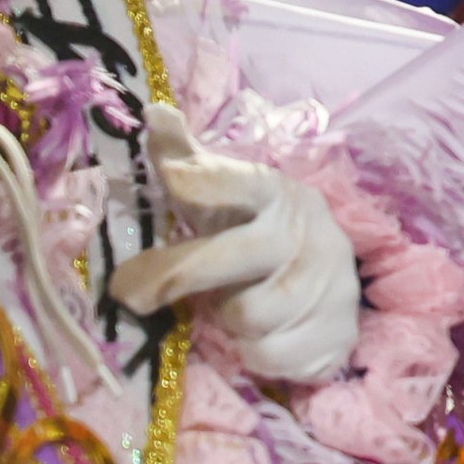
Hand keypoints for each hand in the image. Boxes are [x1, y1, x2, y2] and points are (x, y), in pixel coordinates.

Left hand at [110, 101, 363, 382]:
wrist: (333, 288)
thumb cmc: (258, 235)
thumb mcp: (227, 199)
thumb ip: (188, 161)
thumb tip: (151, 110)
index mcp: (276, 195)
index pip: (243, 182)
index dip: (208, 180)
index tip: (170, 177)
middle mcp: (305, 233)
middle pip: (233, 257)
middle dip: (178, 274)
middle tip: (127, 293)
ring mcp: (326, 284)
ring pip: (249, 313)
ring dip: (229, 318)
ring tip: (233, 307)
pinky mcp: (335, 332)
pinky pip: (269, 353)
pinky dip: (255, 352)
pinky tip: (261, 336)